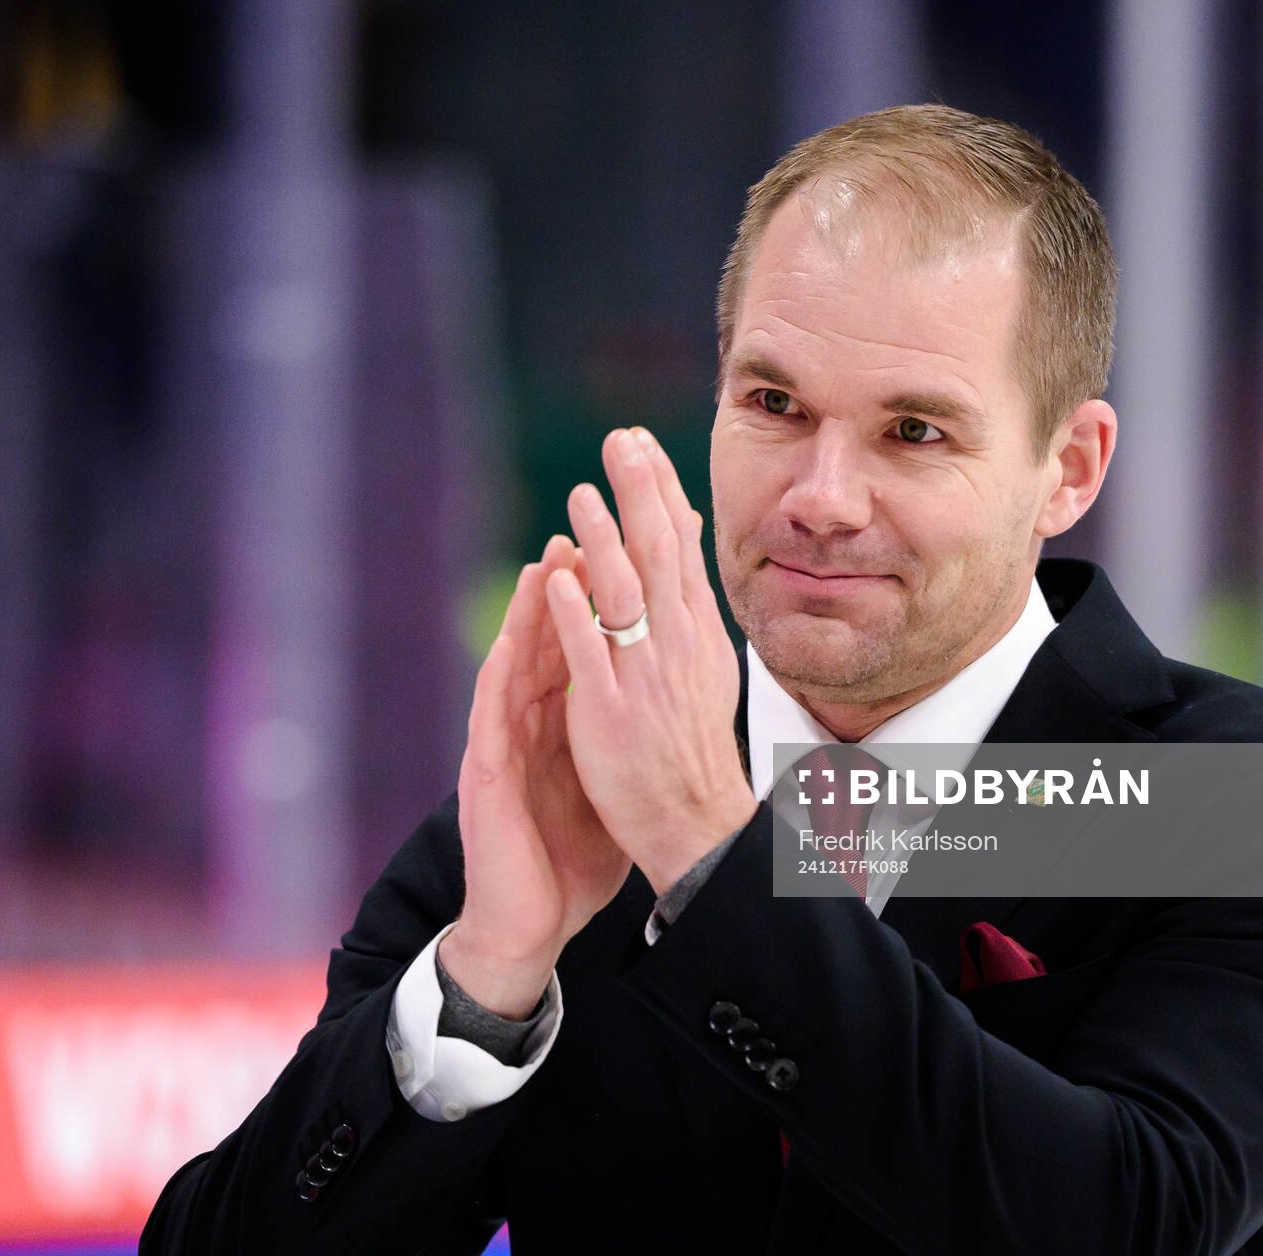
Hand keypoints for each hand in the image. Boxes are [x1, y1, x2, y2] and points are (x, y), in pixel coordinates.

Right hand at [445, 536, 631, 1017]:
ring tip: (549, 558)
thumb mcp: (605, 782)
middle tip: (588, 518)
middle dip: (569, 577)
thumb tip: (660, 700)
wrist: (529, 921)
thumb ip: (620, 734)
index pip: (583, 641)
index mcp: (560, 719)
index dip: (605, 592)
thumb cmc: (568, 856)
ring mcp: (502, 744)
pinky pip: (496, 717)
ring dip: (531, 611)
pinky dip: (506, 674)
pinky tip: (514, 642)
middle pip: (549, 636)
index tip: (632, 542)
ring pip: (517, 662)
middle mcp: (528, 721)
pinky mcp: (486, 776)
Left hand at [545, 428, 759, 894]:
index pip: (678, 546)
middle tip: (618, 441)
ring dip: (604, 543)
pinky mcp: (608, 714)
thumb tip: (684, 527)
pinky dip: (575, 617)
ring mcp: (641, 679)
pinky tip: (558, 579)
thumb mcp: (703, 658)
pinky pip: (589, 659)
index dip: (658, 491)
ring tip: (580, 493)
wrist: (693, 821)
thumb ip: (685, 595)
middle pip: (656, 558)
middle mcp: (673, 646)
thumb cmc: (689, 740)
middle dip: (638, 496)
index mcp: (694, 631)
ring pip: (624, 600)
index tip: (639, 442)